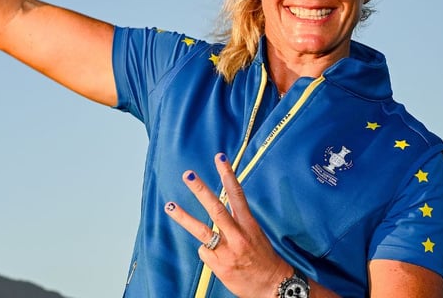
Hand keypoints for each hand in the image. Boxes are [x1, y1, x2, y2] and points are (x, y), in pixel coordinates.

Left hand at [164, 153, 294, 297]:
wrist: (272, 287)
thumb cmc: (263, 259)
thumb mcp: (255, 234)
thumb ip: (238, 221)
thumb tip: (217, 210)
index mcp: (249, 225)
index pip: (238, 195)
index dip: (228, 175)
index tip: (219, 158)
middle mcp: (238, 236)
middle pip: (216, 209)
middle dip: (201, 190)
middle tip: (189, 175)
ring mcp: (227, 251)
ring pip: (202, 230)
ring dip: (184, 217)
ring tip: (170, 206)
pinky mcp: (219, 265)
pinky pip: (205, 252)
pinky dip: (207, 251)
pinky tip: (218, 258)